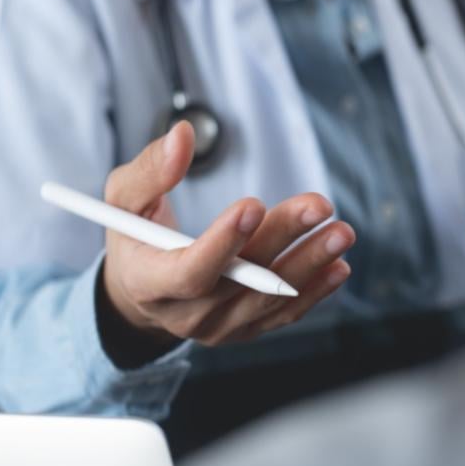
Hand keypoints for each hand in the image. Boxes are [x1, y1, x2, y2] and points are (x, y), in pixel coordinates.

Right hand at [98, 121, 355, 366]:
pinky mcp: (244, 330)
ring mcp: (219, 327)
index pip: (189, 272)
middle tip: (318, 206)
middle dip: (283, 240)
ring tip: (341, 232)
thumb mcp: (123, 199)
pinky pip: (284, 314)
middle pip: (242, 280)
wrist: (140, 293)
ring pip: (270, 298)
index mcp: (149, 282)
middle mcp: (186, 314)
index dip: (222, 242)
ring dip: (310, 264)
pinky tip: (338, 266)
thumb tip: (183, 135)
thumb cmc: (134, 236)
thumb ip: (150, 170)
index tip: (253, 204)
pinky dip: (315, 291)